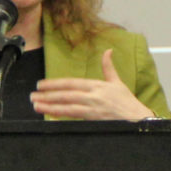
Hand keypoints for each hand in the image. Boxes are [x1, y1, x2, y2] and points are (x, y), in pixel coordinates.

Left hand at [30, 48, 151, 121]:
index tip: (41, 85)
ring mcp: (93, 108)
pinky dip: (61, 116)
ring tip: (36, 105)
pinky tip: (51, 116)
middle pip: (66, 94)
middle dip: (47, 95)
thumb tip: (108, 51)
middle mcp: (93, 95)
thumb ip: (108, 67)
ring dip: (50, 106)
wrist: (138, 118)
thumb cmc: (128, 103)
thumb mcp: (118, 82)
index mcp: (97, 85)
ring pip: (67, 106)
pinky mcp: (94, 119)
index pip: (71, 83)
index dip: (55, 84)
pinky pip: (74, 117)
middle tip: (32, 96)